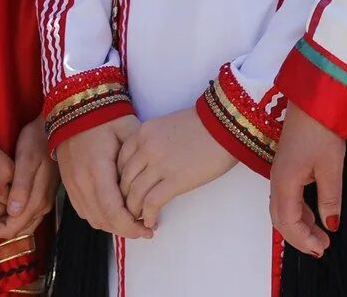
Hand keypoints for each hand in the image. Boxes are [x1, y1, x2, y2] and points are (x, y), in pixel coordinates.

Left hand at [0, 117, 55, 240]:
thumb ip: (21, 187)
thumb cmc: (36, 140)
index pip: (12, 229)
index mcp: (37, 201)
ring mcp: (44, 200)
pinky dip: (11, 216)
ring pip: (22, 224)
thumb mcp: (26, 160)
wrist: (53, 126)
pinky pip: (26, 214)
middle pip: (17, 231)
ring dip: (3, 223)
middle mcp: (42, 206)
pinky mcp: (42, 193)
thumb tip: (12, 212)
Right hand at [53, 115, 148, 238]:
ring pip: (92, 218)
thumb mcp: (129, 129)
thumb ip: (140, 155)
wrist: (75, 105)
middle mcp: (81, 181)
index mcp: (97, 169)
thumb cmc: (105, 116)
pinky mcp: (67, 183)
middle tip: (145, 228)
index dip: (131, 226)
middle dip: (125, 230)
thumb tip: (153, 181)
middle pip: (103, 220)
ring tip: (132, 220)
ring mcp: (71, 183)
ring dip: (112, 225)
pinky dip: (99, 216)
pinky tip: (115, 211)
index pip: (113, 211)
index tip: (149, 229)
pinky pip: (83, 211)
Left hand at [116, 107, 233, 228]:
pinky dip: (149, 215)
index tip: (126, 190)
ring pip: (134, 194)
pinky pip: (152, 202)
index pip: (120, 161)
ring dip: (134, 211)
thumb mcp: (169, 125)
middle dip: (124, 198)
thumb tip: (149, 165)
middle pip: (124, 179)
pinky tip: (152, 222)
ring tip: (139, 220)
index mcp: (144, 132)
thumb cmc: (204, 124)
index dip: (120, 179)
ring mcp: (159, 164)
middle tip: (130, 210)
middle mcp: (146, 147)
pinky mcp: (175, 180)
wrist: (226, 124)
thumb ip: (154, 142)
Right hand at [268, 105, 344, 258]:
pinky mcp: (288, 164)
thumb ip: (330, 198)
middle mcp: (278, 179)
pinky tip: (315, 213)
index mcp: (285, 182)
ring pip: (284, 208)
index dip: (303, 240)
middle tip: (321, 248)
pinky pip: (288, 196)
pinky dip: (300, 211)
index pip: (287, 222)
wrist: (315, 97)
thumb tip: (331, 224)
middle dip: (299, 237)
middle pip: (280, 218)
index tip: (321, 249)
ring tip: (321, 236)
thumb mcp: (331, 167)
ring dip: (300, 224)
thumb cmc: (321, 129)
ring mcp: (281, 171)